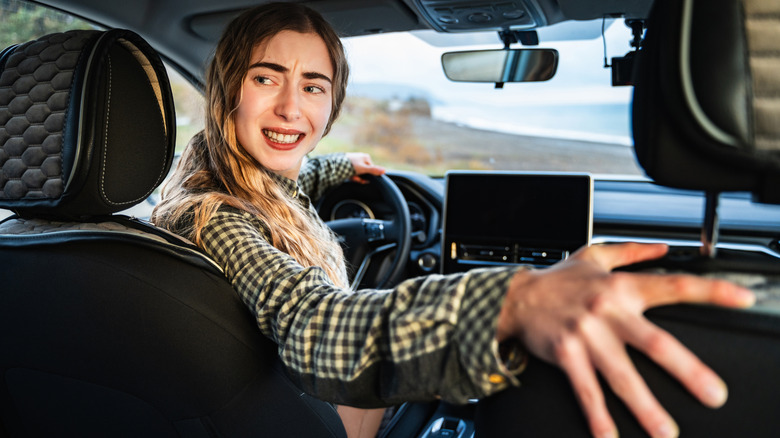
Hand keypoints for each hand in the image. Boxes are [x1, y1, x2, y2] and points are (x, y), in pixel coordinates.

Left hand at [346, 152, 384, 183]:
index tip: (363, 179)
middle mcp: (361, 158)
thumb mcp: (364, 169)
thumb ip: (374, 170)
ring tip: (350, 176)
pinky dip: (350, 175)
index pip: (371, 170)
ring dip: (355, 177)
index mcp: (366, 157)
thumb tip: (384, 171)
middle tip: (355, 178)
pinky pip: (353, 172)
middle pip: (364, 172)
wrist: (336, 164)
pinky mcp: (349, 164)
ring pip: (358, 173)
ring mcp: (355, 160)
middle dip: (360, 177)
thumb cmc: (351, 165)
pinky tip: (348, 176)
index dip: (367, 176)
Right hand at [497, 243, 754, 437]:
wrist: (513, 297)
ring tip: (666, 431)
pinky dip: (598, 415)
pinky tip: (609, 435)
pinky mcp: (565, 354)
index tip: (743, 299)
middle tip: (712, 394)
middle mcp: (606, 311)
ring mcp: (585, 335)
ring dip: (645, 406)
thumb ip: (632, 252)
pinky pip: (585, 389)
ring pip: (621, 374)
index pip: (673, 286)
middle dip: (687, 370)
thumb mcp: (594, 256)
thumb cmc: (557, 280)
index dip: (711, 291)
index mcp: (620, 287)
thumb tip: (664, 248)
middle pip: (654, 342)